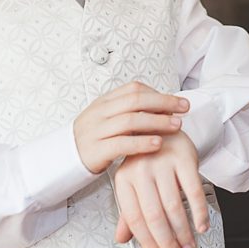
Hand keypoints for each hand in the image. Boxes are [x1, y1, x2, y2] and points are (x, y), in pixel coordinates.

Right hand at [73, 82, 187, 174]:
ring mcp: (97, 131)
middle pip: (135, 101)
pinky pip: (122, 144)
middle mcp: (100, 113)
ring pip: (130, 120)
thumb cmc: (94, 138)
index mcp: (104, 101)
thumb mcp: (107, 118)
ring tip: (176, 125)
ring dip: (157, 121)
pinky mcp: (96, 150)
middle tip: (184, 108)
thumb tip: (162, 104)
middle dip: (163, 103)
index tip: (179, 101)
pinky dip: (142, 142)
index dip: (158, 94)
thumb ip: (129, 110)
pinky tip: (158, 143)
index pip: (134, 89)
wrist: (64, 158)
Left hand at [113, 131, 207, 247]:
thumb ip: (128, 212)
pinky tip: (201, 226)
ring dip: (183, 232)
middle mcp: (140, 170)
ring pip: (174, 207)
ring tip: (189, 246)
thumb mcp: (133, 183)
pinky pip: (193, 191)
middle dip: (167, 242)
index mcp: (124, 178)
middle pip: (154, 216)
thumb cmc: (147, 158)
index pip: (134, 218)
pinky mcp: (184, 157)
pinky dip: (199, 212)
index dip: (146, 241)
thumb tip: (121, 239)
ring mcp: (162, 163)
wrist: (163, 124)